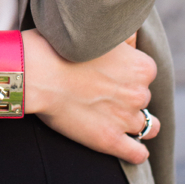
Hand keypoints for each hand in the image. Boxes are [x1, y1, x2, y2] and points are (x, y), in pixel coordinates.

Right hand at [22, 29, 159, 164]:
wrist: (37, 71)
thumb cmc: (60, 46)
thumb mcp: (97, 31)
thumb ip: (122, 37)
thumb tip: (134, 40)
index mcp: (141, 66)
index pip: (145, 72)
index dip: (128, 71)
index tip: (110, 69)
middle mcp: (139, 93)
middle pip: (142, 96)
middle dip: (127, 94)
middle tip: (102, 87)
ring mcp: (126, 119)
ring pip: (147, 126)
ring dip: (135, 121)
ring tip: (117, 115)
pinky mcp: (110, 140)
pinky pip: (137, 153)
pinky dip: (136, 151)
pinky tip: (128, 144)